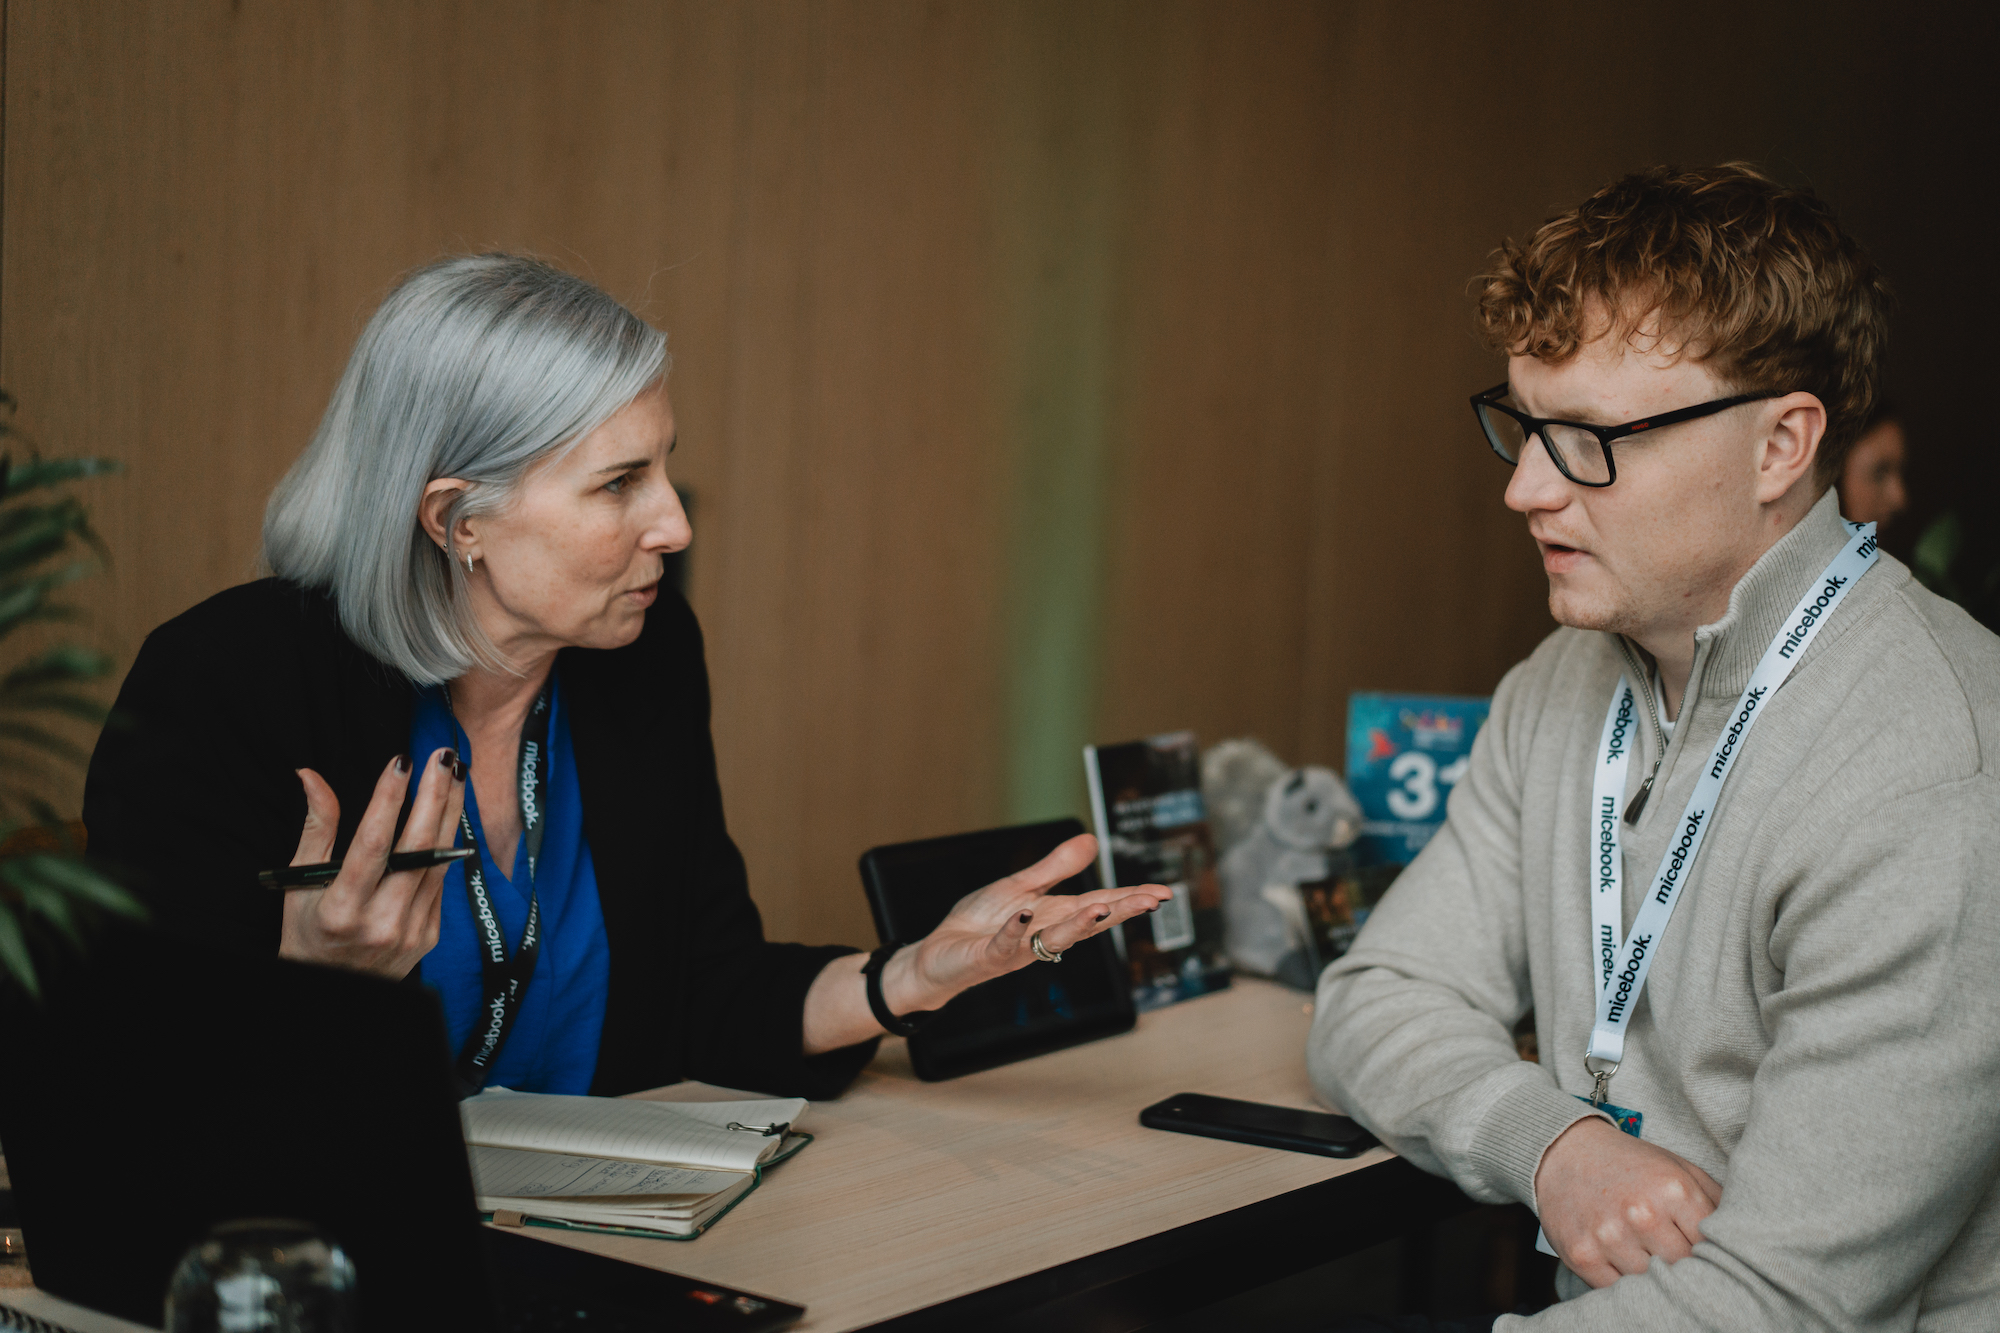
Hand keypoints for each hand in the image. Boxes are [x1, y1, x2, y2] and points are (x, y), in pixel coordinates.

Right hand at [278, 748, 467, 978]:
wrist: (333, 990)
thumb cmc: (308, 932)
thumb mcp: (298, 884)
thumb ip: (314, 829)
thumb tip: (311, 775)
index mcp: (341, 911)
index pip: (371, 845)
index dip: (388, 800)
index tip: (400, 762)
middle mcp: (381, 923)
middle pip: (418, 849)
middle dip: (434, 796)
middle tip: (445, 756)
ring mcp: (411, 932)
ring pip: (439, 861)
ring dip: (450, 813)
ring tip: (455, 774)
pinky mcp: (430, 935)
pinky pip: (441, 881)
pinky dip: (446, 845)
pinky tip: (450, 813)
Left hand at [881, 833, 1172, 1012]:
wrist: (938, 955)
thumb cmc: (980, 923)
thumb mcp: (1021, 887)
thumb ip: (1056, 868)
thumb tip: (1092, 840)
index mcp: (1054, 917)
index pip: (1100, 905)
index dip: (1131, 899)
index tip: (1164, 892)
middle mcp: (1044, 936)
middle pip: (1087, 924)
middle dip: (1119, 912)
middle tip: (1151, 901)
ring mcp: (1019, 949)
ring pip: (1054, 940)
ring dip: (1078, 925)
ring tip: (1102, 909)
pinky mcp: (989, 957)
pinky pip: (1004, 944)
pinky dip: (1014, 931)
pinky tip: (1023, 915)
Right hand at [1535, 1115, 1723, 1287]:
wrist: (1564, 1152)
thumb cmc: (1631, 1165)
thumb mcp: (1680, 1168)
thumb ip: (1717, 1201)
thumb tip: (1754, 1240)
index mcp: (1674, 1189)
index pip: (1713, 1247)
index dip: (1715, 1257)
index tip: (1714, 1262)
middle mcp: (1642, 1212)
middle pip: (1685, 1270)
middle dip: (1688, 1272)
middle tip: (1687, 1270)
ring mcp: (1609, 1235)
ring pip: (1652, 1285)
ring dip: (1656, 1281)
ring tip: (1654, 1266)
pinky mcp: (1582, 1254)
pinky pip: (1616, 1291)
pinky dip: (1624, 1287)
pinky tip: (1627, 1268)